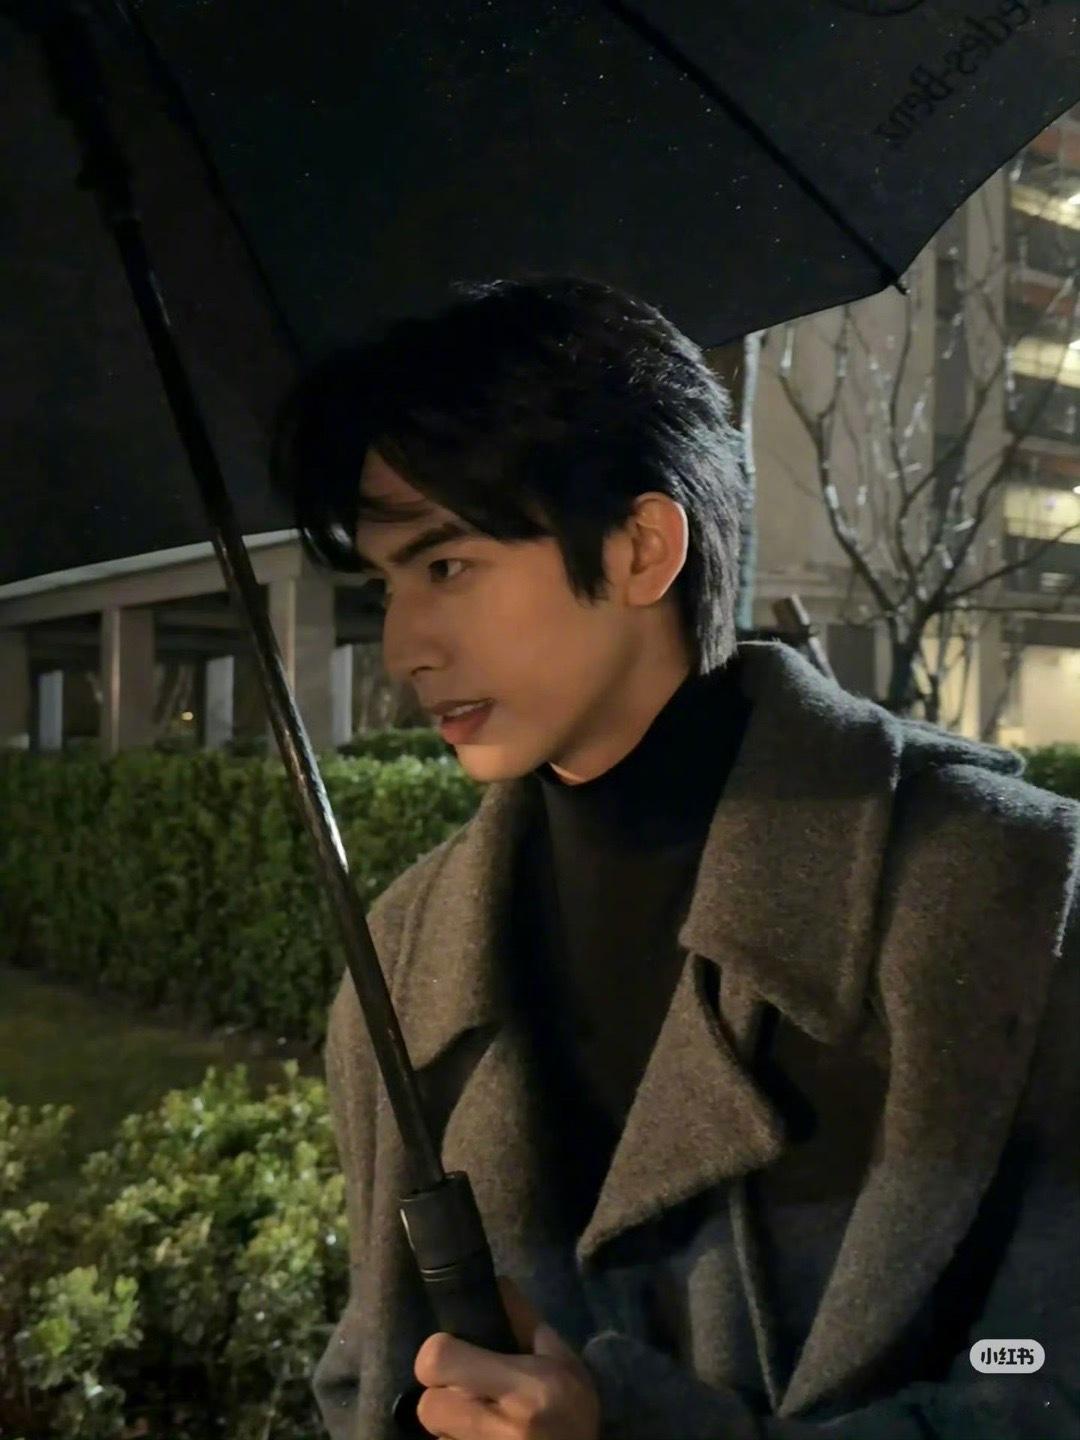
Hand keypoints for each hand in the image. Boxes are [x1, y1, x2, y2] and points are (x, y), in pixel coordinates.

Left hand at [412, 1274, 601, 1438]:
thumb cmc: (574, 1416)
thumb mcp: (564, 1363)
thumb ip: (527, 1323)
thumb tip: (497, 1282)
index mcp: (525, 1388)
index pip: (439, 1360)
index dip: (439, 1354)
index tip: (457, 1354)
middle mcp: (499, 1428)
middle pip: (428, 1405)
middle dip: (443, 1397)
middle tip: (470, 1395)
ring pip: (435, 1432)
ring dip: (451, 1425)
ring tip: (483, 1423)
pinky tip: (484, 1438)